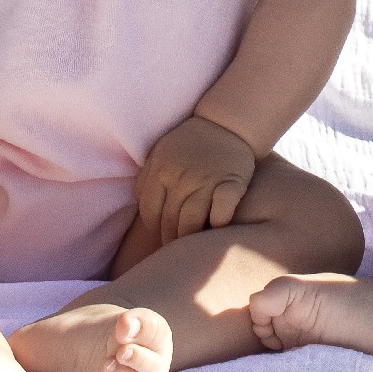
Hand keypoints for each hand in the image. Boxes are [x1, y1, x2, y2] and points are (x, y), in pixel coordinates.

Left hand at [135, 115, 257, 244]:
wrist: (227, 123)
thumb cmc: (190, 142)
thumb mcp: (160, 152)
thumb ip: (147, 177)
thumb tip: (141, 206)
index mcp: (161, 169)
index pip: (149, 211)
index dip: (154, 228)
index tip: (161, 235)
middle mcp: (181, 177)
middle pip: (169, 221)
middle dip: (170, 239)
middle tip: (175, 248)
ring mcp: (206, 181)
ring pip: (191, 222)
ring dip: (189, 239)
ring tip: (191, 246)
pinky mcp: (231, 183)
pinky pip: (221, 212)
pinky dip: (217, 225)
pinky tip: (215, 231)